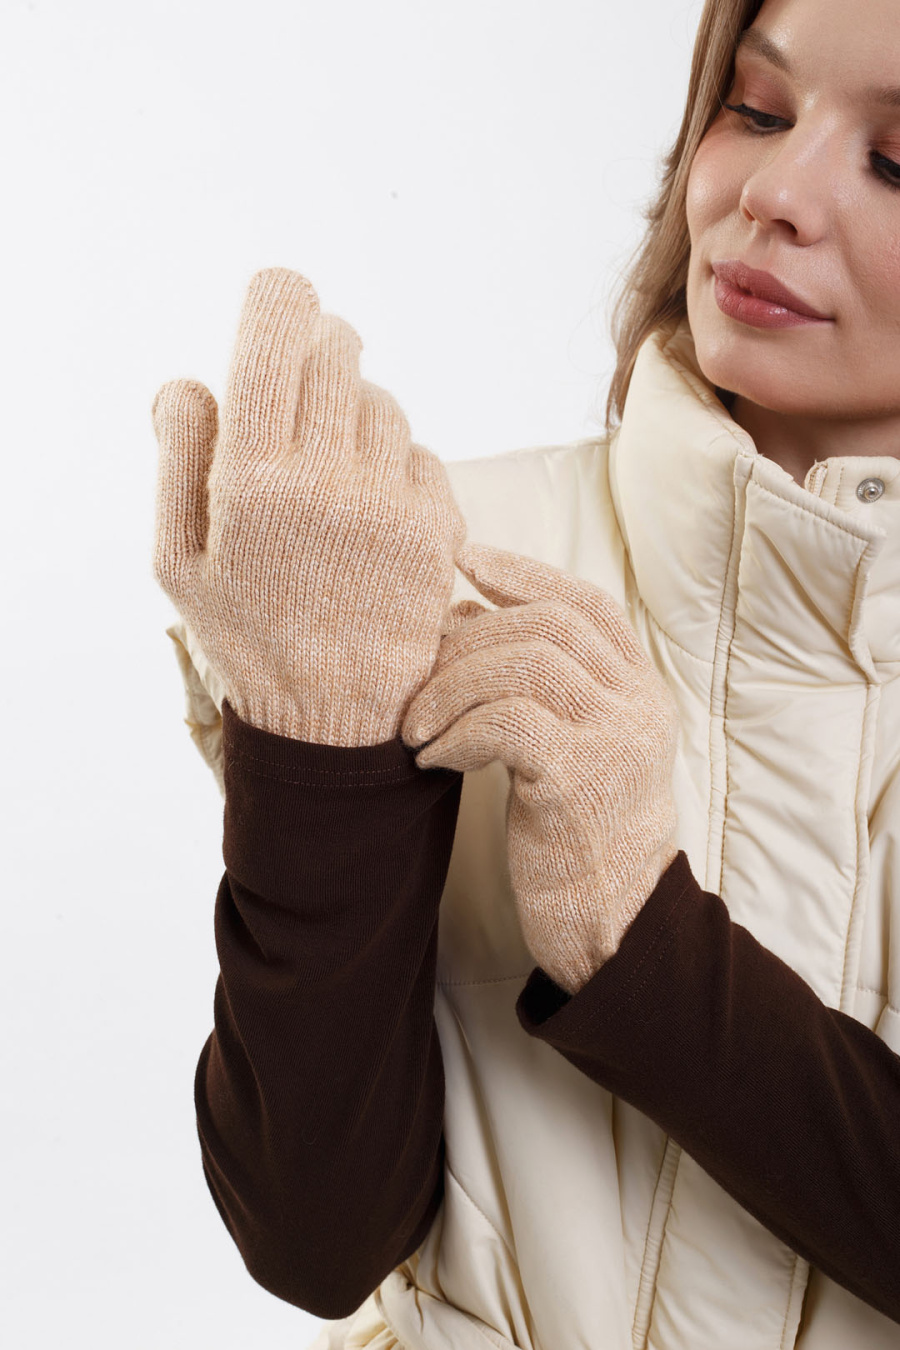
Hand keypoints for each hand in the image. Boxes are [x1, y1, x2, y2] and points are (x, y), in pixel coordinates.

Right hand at [152, 267, 466, 745]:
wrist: (335, 720)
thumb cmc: (246, 637)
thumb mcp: (179, 562)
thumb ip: (177, 460)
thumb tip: (189, 379)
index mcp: (251, 480)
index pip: (274, 334)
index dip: (279, 296)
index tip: (280, 295)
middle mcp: (326, 481)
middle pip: (337, 349)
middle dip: (317, 349)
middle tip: (304, 378)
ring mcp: (391, 505)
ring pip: (382, 400)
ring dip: (356, 411)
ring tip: (333, 465)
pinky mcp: (438, 529)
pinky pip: (418, 452)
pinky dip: (394, 463)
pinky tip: (371, 509)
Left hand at [401, 541, 679, 993]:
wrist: (611, 926)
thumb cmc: (576, 835)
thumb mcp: (565, 747)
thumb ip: (529, 682)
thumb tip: (461, 611)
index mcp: (640, 689)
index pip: (585, 603)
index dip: (522, 573)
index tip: (464, 557)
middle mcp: (639, 705)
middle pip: (547, 625)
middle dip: (467, 640)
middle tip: (416, 679)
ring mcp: (617, 740)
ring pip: (526, 663)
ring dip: (452, 686)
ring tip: (415, 728)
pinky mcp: (581, 781)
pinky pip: (507, 721)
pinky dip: (457, 731)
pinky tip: (432, 759)